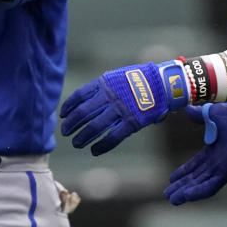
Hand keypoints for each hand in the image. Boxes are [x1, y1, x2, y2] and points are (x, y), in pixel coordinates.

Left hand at [60, 60, 188, 154]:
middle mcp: (109, 97)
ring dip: (83, 136)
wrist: (163, 84)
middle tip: (65, 132)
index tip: (63, 115)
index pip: (80, 96)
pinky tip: (94, 150)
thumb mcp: (117, 76)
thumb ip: (103, 87)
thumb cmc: (140, 79)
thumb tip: (88, 98)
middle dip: (72, 124)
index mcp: (104, 83)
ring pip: (95, 127)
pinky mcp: (131, 123)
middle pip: (84, 113)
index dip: (69, 106)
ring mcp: (120, 110)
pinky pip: (112, 137)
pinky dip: (101, 145)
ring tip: (76, 143)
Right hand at [164, 103, 226, 204]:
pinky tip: (187, 196)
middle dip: (181, 186)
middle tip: (168, 195)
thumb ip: (199, 115)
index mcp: (214, 151)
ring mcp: (222, 169)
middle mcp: (217, 163)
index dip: (183, 172)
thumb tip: (187, 110)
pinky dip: (199, 192)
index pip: (195, 165)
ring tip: (173, 200)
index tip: (171, 178)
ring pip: (200, 185)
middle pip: (195, 178)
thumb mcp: (211, 114)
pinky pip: (211, 186)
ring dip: (186, 192)